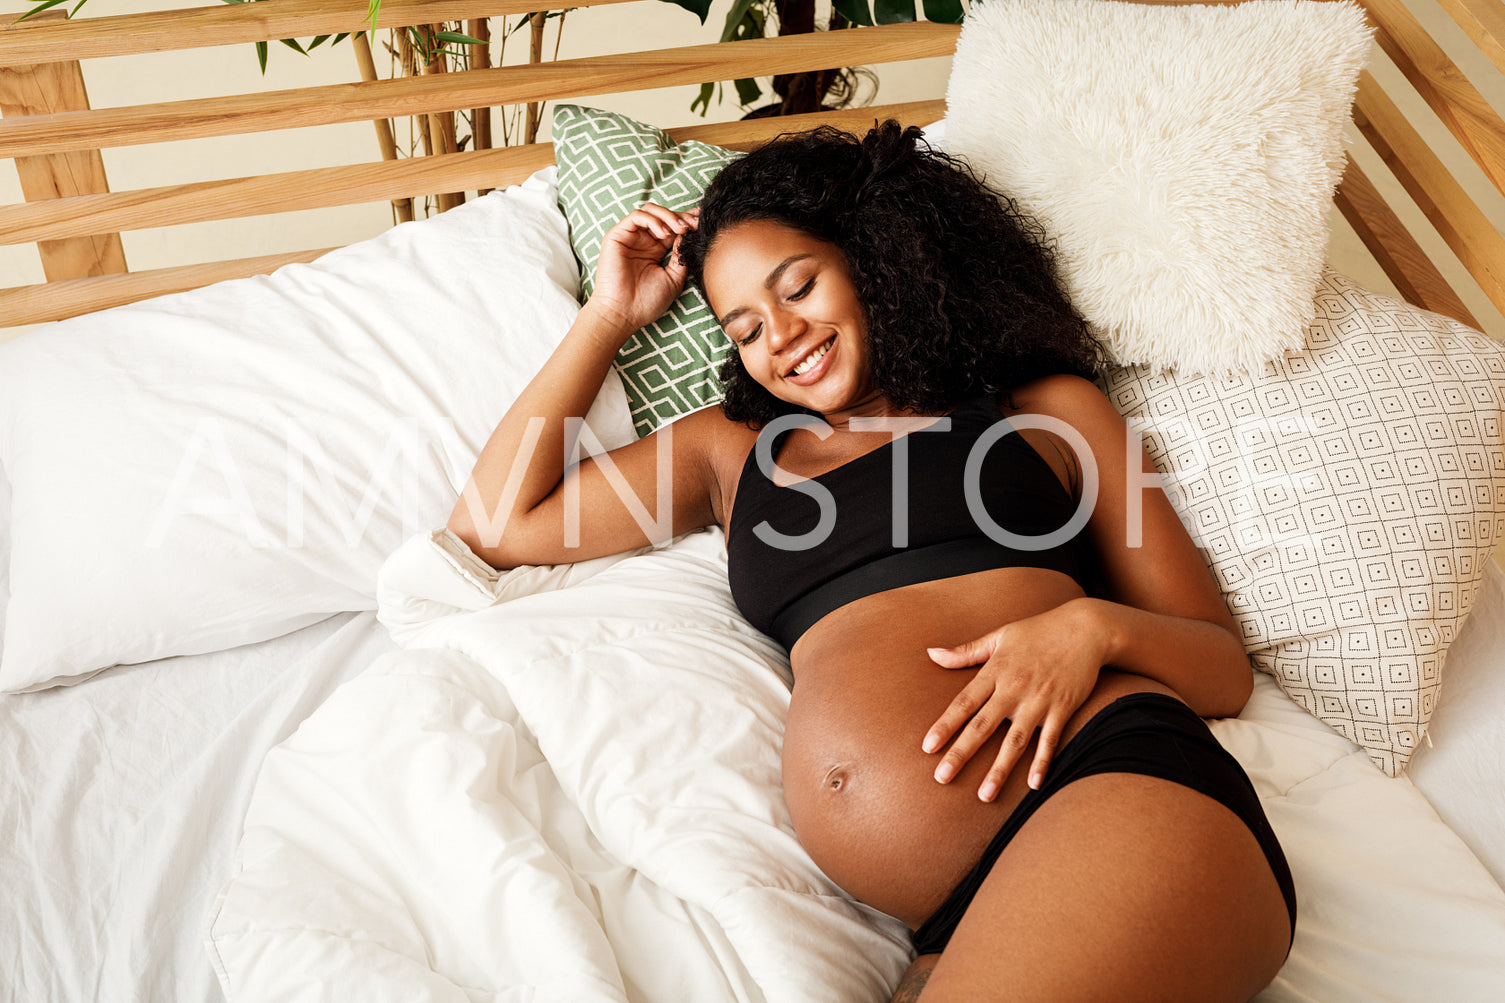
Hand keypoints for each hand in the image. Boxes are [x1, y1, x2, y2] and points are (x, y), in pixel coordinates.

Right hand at [587, 203, 699, 335]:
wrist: (624, 314)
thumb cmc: (646, 302)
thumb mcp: (674, 278)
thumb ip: (680, 256)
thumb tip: (687, 235)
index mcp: (656, 250)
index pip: (673, 227)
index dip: (688, 221)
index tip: (703, 221)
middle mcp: (643, 241)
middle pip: (663, 215)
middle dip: (682, 217)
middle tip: (694, 225)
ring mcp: (630, 237)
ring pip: (650, 211)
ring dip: (668, 216)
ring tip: (680, 229)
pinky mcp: (616, 236)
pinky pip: (636, 217)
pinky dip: (652, 220)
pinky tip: (664, 234)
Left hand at [921, 601, 1104, 800]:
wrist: (1085, 628)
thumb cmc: (1038, 631)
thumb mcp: (999, 636)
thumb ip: (965, 651)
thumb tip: (931, 653)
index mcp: (995, 671)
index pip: (964, 703)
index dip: (945, 725)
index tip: (927, 747)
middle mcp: (1014, 688)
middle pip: (982, 726)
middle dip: (961, 753)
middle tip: (942, 777)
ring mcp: (1039, 701)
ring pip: (1015, 740)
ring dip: (999, 769)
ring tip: (984, 795)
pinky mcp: (1062, 708)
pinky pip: (1050, 740)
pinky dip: (1042, 762)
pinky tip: (1032, 785)